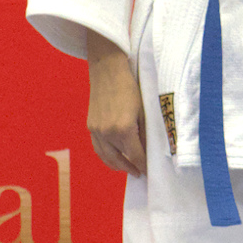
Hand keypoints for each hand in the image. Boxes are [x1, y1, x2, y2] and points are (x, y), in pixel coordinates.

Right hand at [84, 31, 147, 176]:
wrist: (107, 69)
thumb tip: (151, 149)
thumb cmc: (130, 86)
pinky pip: (98, 148)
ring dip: (117, 166)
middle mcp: (108, 133)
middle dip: (131, 168)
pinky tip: (113, 158)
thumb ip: (146, 131)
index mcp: (123, 129)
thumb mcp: (143, 110)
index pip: (136, 156)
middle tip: (140, 173)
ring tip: (127, 169)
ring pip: (106, 157)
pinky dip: (106, 156)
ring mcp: (97, 130)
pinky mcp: (91, 125)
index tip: (150, 172)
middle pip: (120, 160)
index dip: (144, 165)